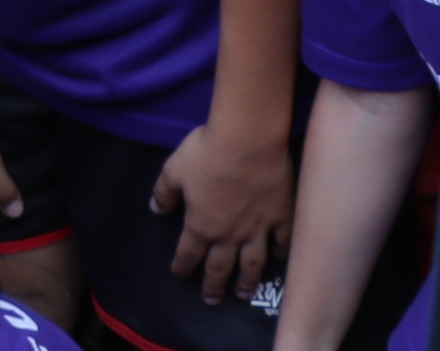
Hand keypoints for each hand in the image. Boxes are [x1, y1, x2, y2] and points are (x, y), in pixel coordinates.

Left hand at [153, 106, 294, 302]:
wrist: (247, 140)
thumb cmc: (206, 152)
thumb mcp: (174, 169)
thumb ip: (164, 191)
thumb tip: (156, 209)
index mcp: (202, 224)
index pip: (189, 253)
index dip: (183, 266)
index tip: (180, 275)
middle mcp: (230, 234)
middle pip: (220, 267)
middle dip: (213, 285)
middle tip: (211, 300)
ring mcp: (258, 228)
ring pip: (252, 263)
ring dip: (247, 281)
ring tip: (244, 294)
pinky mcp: (281, 216)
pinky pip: (283, 241)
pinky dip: (281, 253)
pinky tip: (280, 261)